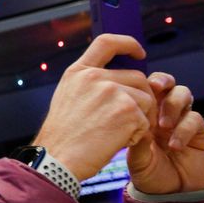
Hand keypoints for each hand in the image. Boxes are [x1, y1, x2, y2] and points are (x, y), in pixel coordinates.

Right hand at [34, 34, 155, 180]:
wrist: (57, 159)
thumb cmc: (62, 138)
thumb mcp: (67, 99)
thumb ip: (88, 84)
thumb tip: (116, 80)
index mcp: (78, 72)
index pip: (107, 42)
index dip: (128, 44)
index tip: (140, 53)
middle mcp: (94, 77)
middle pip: (137, 77)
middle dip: (141, 98)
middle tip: (132, 120)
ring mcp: (112, 91)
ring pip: (146, 100)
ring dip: (141, 118)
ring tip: (118, 135)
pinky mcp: (127, 110)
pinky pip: (146, 120)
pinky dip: (138, 134)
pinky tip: (117, 142)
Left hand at [127, 73, 203, 193]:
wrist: (172, 195)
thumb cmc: (148, 174)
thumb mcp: (136, 160)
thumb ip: (135, 141)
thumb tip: (133, 121)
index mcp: (143, 114)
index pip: (143, 88)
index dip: (140, 84)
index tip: (133, 89)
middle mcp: (162, 112)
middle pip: (166, 83)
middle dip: (161, 81)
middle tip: (153, 89)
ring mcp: (181, 120)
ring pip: (182, 94)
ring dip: (172, 104)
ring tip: (163, 126)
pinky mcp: (199, 131)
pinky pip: (194, 119)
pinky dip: (184, 129)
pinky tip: (175, 145)